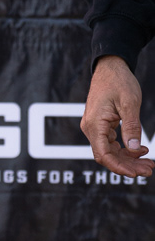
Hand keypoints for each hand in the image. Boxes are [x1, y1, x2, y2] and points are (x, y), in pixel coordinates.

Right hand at [81, 55, 151, 177]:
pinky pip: (111, 143)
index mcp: (95, 123)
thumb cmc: (118, 81)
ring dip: (129, 160)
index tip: (136, 173)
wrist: (110, 67)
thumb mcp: (130, 103)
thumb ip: (132, 127)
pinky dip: (126, 150)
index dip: (119, 167)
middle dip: (129, 166)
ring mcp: (95, 127)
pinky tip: (141, 150)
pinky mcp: (100, 125)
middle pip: (108, 156)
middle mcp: (91, 128)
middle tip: (149, 169)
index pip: (104, 155)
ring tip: (149, 163)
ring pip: (111, 151)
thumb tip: (134, 149)